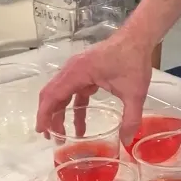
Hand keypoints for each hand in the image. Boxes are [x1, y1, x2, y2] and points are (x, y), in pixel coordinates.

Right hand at [36, 34, 153, 145]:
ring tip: (64, 134)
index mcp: (78, 72)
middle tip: (52, 137)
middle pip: (51, 95)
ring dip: (60, 113)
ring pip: (61, 94)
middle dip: (49, 117)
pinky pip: (72, 92)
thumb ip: (131, 118)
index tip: (43, 131)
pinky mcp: (84, 72)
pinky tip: (80, 124)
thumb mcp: (134, 93)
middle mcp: (72, 70)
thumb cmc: (133, 61)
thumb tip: (127, 142)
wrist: (138, 38)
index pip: (53, 95)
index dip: (44, 114)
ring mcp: (77, 70)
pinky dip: (73, 108)